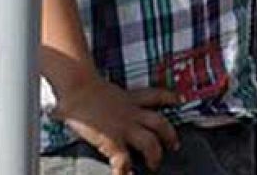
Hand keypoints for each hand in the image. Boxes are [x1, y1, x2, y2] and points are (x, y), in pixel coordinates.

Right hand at [52, 76, 180, 174]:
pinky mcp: (113, 141)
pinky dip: (125, 171)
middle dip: (170, 135)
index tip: (178, 101)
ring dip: (155, 154)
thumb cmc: (81, 89)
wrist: (77, 88)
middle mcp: (132, 113)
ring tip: (154, 164)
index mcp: (130, 99)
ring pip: (150, 142)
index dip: (170, 98)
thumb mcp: (101, 90)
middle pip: (160, 122)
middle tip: (174, 145)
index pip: (156, 95)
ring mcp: (124, 127)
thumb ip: (103, 96)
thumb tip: (79, 100)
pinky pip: (124, 160)